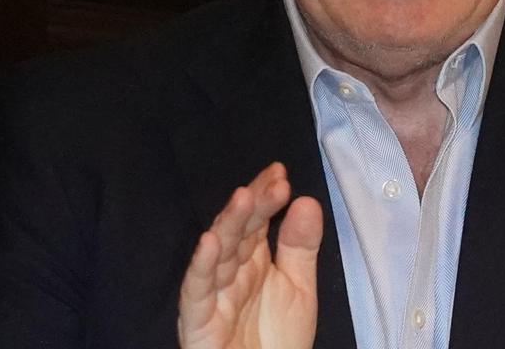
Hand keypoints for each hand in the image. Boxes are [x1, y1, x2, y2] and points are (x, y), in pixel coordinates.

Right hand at [178, 162, 322, 348]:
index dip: (265, 196)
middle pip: (237, 232)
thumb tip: (307, 200)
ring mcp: (213, 296)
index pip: (255, 221)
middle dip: (253, 206)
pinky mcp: (198, 321)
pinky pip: (197, 292)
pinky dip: (201, 266)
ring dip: (228, 225)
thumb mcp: (299, 288)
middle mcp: (230, 273)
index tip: (279, 172)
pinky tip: (209, 241)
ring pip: (217, 254)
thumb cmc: (278, 341)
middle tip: (273, 184)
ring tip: (243, 198)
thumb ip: (301, 246)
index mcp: (252, 262)